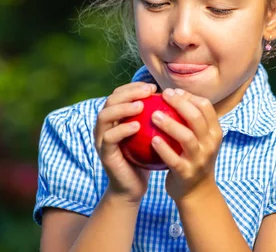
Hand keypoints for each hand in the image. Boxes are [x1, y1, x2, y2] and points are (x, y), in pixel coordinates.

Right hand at [94, 82, 156, 203]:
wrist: (133, 188)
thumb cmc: (146, 158)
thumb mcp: (151, 134)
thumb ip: (155, 117)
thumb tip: (175, 97)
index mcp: (115, 119)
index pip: (120, 94)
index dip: (134, 87)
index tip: (153, 87)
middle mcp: (104, 126)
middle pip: (110, 100)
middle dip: (128, 92)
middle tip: (147, 92)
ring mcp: (100, 139)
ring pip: (104, 116)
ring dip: (122, 108)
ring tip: (141, 105)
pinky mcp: (103, 154)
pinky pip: (109, 138)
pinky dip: (122, 130)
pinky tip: (137, 126)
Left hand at [150, 88, 222, 201]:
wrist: (198, 193)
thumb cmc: (194, 159)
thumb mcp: (201, 139)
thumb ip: (192, 120)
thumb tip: (174, 94)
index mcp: (215, 132)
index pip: (205, 106)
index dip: (189, 96)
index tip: (173, 92)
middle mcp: (210, 144)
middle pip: (196, 118)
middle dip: (179, 103)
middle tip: (163, 96)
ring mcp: (199, 159)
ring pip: (186, 137)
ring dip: (170, 124)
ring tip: (154, 115)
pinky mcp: (186, 173)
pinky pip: (174, 159)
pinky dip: (163, 149)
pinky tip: (152, 140)